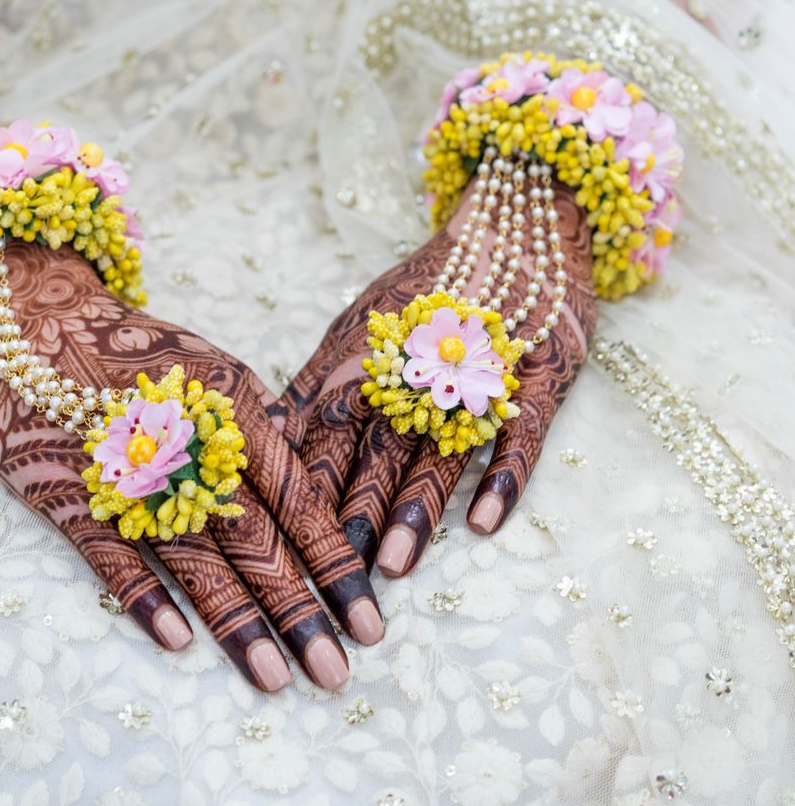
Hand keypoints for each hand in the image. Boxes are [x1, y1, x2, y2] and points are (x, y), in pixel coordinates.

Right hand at [0, 242, 383, 691]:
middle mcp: (187, 441)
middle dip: (299, 610)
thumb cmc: (135, 348)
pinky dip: (144, 595)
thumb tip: (307, 490)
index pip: (296, 498)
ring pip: (192, 556)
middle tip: (336, 674)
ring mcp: (125, 469)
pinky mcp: (68, 489)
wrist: (32, 313)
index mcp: (232, 407)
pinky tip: (177, 642)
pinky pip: (112, 553)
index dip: (334, 563)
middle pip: (254, 538)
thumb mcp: (212, 370)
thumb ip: (258, 428)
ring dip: (236, 621)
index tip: (369, 622)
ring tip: (276, 678)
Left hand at [281, 181, 596, 576]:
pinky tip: (484, 523)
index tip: (281, 551)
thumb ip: (319, 382)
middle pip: (375, 452)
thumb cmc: (427, 287)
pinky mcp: (535, 376)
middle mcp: (416, 370)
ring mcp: (479, 373)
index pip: (326, 436)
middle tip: (333, 582)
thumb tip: (269, 437)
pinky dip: (501, 477)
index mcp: (367, 361)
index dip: (304, 493)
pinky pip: (517, 433)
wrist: (515, 223)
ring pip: (438, 450)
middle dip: (353, 518)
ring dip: (414, 510)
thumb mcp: (361, 326)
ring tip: (394, 568)